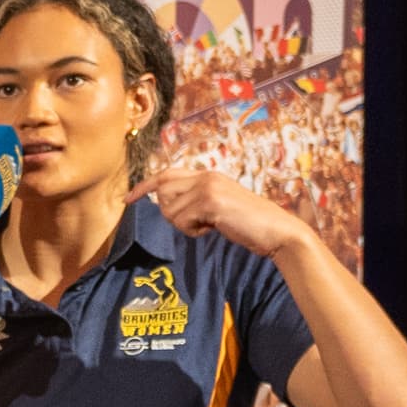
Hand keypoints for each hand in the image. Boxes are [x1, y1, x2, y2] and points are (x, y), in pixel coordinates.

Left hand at [142, 167, 309, 257]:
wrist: (277, 232)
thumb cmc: (250, 225)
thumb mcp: (219, 208)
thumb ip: (197, 202)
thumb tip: (167, 207)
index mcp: (208, 175)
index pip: (166, 174)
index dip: (145, 186)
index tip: (128, 198)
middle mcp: (206, 176)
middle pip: (162, 190)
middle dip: (169, 212)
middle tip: (194, 224)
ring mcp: (208, 187)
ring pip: (170, 210)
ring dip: (185, 226)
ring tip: (209, 227)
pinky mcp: (211, 202)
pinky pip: (182, 221)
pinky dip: (193, 232)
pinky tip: (213, 230)